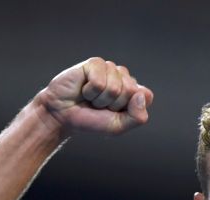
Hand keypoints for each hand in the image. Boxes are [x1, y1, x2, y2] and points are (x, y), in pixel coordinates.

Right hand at [35, 57, 153, 135]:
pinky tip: (84, 90)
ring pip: (115, 88)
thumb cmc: (91, 120)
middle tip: (99, 106)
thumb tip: (141, 95)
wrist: (63, 115)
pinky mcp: (95, 63)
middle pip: (131, 92)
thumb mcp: (118, 126)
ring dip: (100, 99)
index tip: (114, 113)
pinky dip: (90, 91)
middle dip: (113, 105)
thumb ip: (136, 117)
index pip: (146, 96)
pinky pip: (100, 82)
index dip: (129, 110)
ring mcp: (110, 68)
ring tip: (91, 98)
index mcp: (134, 91)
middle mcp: (124, 77)